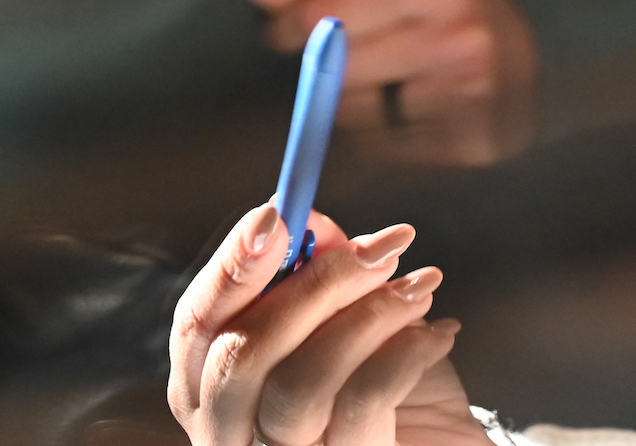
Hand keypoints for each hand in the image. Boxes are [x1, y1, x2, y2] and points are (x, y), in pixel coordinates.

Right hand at [168, 203, 487, 445]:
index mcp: (214, 384)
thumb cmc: (390, 387)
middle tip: (380, 249)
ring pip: (297, 382)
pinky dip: (403, 352)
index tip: (280, 211)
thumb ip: (319, 271)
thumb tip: (309, 219)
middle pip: (242, 352)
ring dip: (366, 317)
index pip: (198, 321)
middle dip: (314, 285)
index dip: (233, 263)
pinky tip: (436, 334)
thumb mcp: (349, 317)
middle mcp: (231, 431)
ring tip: (419, 288)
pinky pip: (358, 403)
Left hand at [247, 0, 539, 164]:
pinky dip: (389, 131)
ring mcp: (468, 99)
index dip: (296, 23)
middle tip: (361, 51)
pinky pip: (388, 148)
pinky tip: (419, 108)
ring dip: (360, 100)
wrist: (551, 52)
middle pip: (342, 68)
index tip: (283, 28)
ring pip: (359, 114)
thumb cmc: (455, 6)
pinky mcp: (470, 146)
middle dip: (334, 63)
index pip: (334, 13)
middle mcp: (459, 41)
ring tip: (400, 77)